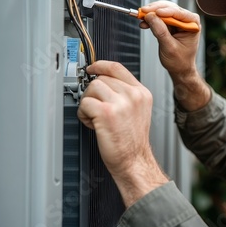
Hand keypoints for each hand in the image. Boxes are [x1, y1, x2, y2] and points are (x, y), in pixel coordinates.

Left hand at [77, 60, 167, 206]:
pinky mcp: (106, 112)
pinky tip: (92, 124)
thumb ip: (126, 95)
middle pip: (102, 78)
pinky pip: (85, 103)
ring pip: (92, 88)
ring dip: (88, 102)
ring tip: (96, 118)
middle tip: (97, 110)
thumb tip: (105, 83)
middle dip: (94, 93)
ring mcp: (120, 102)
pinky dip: (83, 114)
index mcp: (141, 93)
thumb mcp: (138, 112)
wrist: (134, 161)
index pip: (118, 68)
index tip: (92, 68)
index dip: (101, 65)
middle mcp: (133, 95)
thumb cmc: (132, 141)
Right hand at [139, 1, 200, 79]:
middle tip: (143, 12)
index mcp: (193, 25)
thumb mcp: (169, 47)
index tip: (154, 12)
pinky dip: (151, 19)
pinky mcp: (171, 24)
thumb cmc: (180, 61)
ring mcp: (179, 21)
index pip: (179, 13)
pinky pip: (159, 17)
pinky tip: (144, 23)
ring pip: (164, 10)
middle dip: (155, 10)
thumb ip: (160, 31)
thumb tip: (151, 16)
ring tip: (141, 17)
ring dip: (151, 13)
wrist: (179, 69)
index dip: (166, 11)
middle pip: (170, 8)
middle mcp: (187, 20)